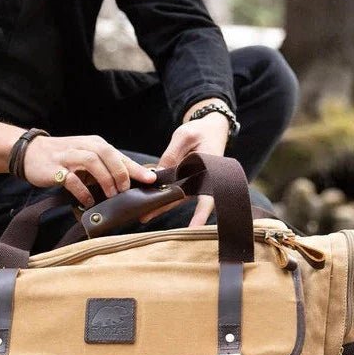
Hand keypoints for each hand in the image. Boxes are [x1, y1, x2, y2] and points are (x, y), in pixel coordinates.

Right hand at [0, 121, 155, 207]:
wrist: (30, 153)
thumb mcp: (87, 159)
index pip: (119, 155)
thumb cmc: (64, 159)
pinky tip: (88, 202)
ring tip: (111, 195)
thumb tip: (128, 184)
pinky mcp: (55, 168)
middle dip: (120, 173)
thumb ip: (105, 168)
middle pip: (108, 154)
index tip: (151, 179)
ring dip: (105, 180)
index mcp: (95, 144)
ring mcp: (69, 156)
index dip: (136, 168)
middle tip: (125, 190)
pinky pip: (72, 179)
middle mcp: (84, 146)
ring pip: (92, 162)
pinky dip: (82, 191)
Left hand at [141, 105, 230, 225]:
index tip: (194, 228)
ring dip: (160, 205)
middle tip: (145, 217)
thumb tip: (156, 174)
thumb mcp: (184, 137)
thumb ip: (171, 155)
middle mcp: (203, 180)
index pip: (208, 196)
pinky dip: (161, 195)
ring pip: (176, 197)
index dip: (200, 214)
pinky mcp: (187, 180)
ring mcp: (194, 182)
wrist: (211, 127)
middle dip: (164, 209)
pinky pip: (173, 190)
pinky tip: (148, 200)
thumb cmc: (201, 130)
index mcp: (209, 171)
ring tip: (142, 215)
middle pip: (183, 199)